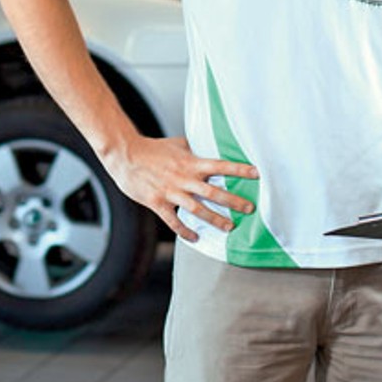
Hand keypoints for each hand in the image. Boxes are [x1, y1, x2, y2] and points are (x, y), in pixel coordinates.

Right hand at [101, 135, 256, 241]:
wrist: (125, 155)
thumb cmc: (152, 149)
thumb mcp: (177, 144)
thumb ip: (194, 150)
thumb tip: (208, 148)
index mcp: (190, 162)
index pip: (219, 165)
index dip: (238, 170)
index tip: (256, 173)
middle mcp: (183, 177)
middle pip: (213, 192)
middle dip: (233, 201)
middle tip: (249, 208)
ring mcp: (170, 191)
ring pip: (197, 209)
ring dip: (215, 219)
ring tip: (230, 227)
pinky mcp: (157, 202)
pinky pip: (173, 221)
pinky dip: (185, 231)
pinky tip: (195, 237)